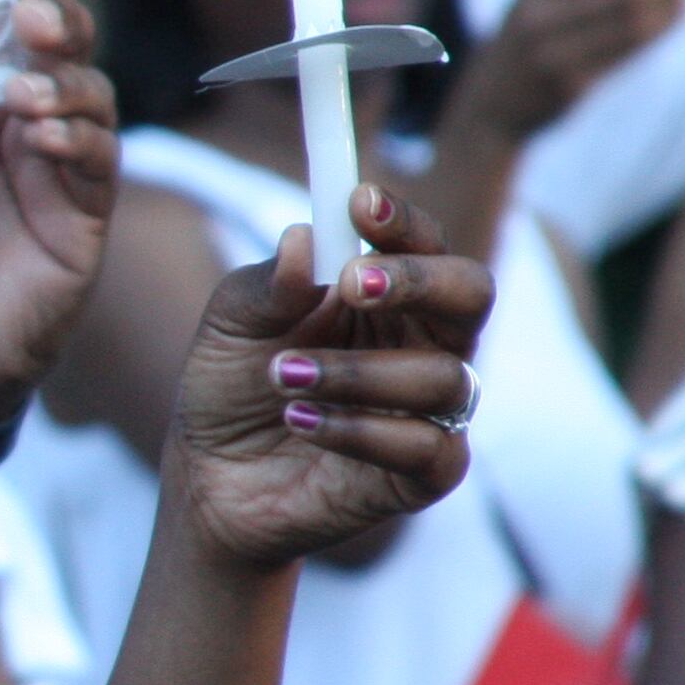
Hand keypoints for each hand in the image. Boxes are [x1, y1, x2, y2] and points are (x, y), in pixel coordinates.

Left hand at [0, 0, 118, 423]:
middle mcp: (10, 118)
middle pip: (57, 41)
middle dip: (54, 12)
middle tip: (28, 9)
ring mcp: (51, 162)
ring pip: (88, 89)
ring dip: (64, 76)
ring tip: (20, 88)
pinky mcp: (79, 213)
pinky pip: (97, 157)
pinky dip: (77, 135)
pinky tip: (39, 135)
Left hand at [165, 184, 490, 572]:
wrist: (211, 479)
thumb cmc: (233, 386)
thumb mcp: (229, 326)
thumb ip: (267, 285)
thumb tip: (303, 239)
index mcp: (386, 296)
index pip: (424, 244)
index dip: (402, 220)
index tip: (359, 204)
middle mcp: (421, 344)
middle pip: (472, 294)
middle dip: (419, 282)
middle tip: (352, 285)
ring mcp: (429, 410)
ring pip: (442, 376)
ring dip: (357, 372)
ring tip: (283, 376)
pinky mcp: (424, 473)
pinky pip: (427, 446)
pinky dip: (358, 430)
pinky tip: (301, 421)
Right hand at [451, 0, 683, 144]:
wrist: (490, 105)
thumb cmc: (532, 45)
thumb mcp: (544, 1)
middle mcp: (539, 15)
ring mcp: (552, 52)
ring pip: (631, 24)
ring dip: (668, 13)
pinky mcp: (569, 85)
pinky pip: (625, 57)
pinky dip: (652, 40)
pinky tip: (663, 32)